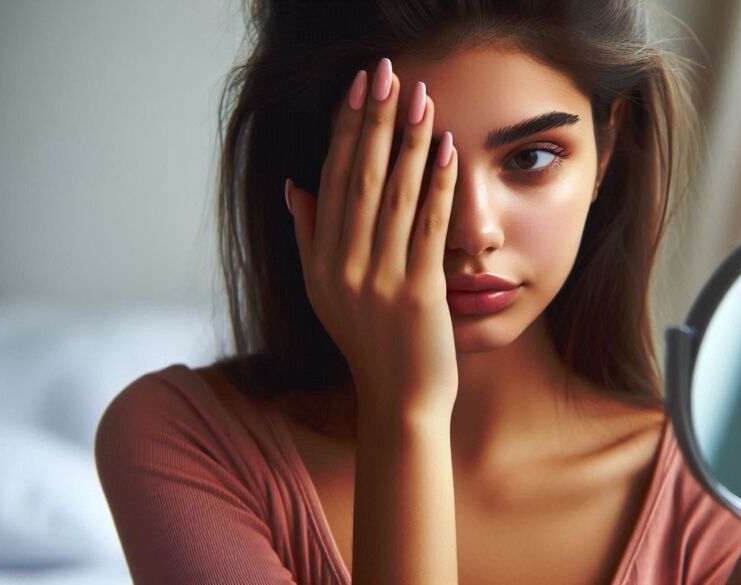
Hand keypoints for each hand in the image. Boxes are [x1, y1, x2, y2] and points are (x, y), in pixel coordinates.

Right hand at [286, 58, 459, 420]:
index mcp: (321, 261)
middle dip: (373, 121)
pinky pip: (428, 228)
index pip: (331, 181)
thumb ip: (308, 238)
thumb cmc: (369, 342)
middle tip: (385, 74)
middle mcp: (343, 266)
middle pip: (358, 178)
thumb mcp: (324, 292)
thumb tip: (294, 185)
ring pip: (393, 196)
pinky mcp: (418, 294)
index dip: (344, 131)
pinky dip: (438, 186)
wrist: (399, 400)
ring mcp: (379, 281)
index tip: (356, 90)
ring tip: (420, 98)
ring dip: (407, 143)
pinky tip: (446, 149)